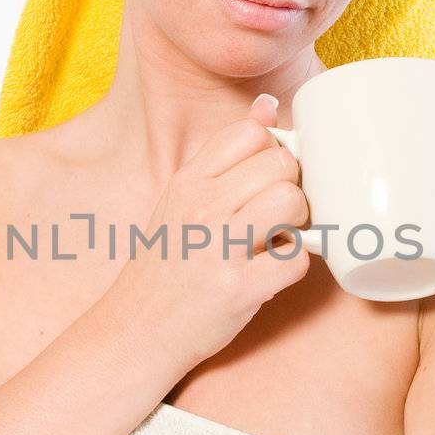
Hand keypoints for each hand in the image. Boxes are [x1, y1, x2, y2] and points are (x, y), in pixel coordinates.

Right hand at [111, 93, 311, 367]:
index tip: (266, 180)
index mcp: (187, 181)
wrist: (136, 330)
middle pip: (281, 165)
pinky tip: (272, 272)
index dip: (272, 153)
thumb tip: (268, 104)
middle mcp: (200, 207)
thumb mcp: (182, 200)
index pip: (251, 133)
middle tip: (277, 216)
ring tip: (278, 240)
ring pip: (291, 202)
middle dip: (291, 188)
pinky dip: (294, 267)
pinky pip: (296, 260)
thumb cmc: (167, 264)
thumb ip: (225, 157)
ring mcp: (218, 248)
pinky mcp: (237, 289)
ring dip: (298, 224)